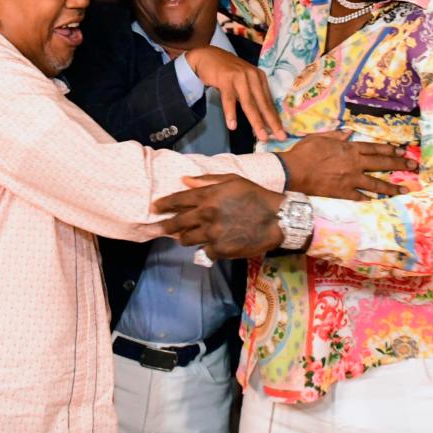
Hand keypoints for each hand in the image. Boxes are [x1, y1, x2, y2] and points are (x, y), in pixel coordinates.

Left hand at [154, 174, 284, 258]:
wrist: (277, 219)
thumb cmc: (255, 195)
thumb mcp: (232, 180)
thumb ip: (206, 181)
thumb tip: (184, 180)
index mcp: (208, 197)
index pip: (177, 201)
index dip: (164, 204)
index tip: (155, 207)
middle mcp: (206, 216)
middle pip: (176, 224)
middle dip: (166, 226)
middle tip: (161, 227)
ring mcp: (212, 235)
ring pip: (187, 240)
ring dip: (186, 237)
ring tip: (188, 235)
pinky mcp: (220, 250)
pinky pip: (204, 251)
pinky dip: (206, 248)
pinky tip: (213, 243)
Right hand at [184, 46, 284, 140]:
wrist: (207, 56)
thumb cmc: (227, 71)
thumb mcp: (244, 80)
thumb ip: (252, 94)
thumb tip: (263, 117)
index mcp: (259, 77)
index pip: (268, 101)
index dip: (275, 118)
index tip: (281, 133)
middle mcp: (252, 76)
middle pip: (262, 104)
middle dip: (271, 122)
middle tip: (279, 137)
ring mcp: (239, 77)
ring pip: (249, 103)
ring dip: (255, 121)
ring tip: (261, 136)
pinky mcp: (225, 79)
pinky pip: (229, 99)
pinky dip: (231, 113)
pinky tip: (232, 125)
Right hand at [282, 131, 409, 199]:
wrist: (294, 170)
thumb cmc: (305, 152)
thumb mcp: (320, 137)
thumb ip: (336, 136)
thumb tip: (349, 132)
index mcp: (350, 149)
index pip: (374, 149)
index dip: (389, 149)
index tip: (402, 151)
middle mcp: (354, 164)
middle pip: (381, 164)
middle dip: (399, 164)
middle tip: (414, 166)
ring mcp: (350, 179)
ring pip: (376, 183)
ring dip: (392, 186)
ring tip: (405, 189)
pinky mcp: (343, 192)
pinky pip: (360, 196)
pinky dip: (369, 198)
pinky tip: (379, 201)